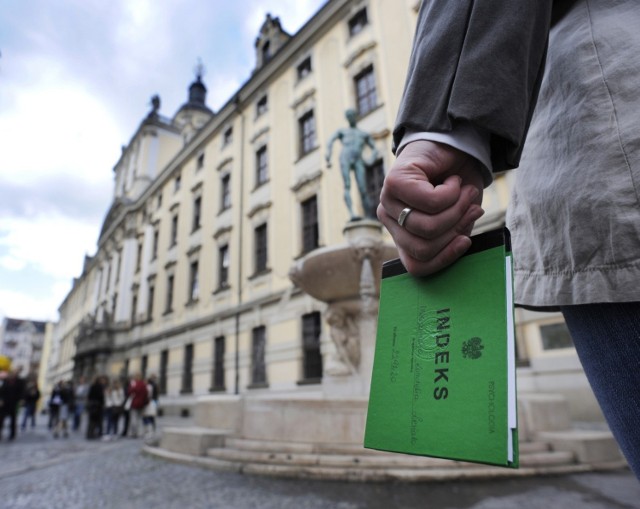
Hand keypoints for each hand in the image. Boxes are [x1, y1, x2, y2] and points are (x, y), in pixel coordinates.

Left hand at [377, 140, 484, 275]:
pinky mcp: (394, 182)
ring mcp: (387, 202)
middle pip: (423, 248)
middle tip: (470, 206)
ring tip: (465, 191)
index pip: (416, 266)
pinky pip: (430, 202)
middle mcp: (389, 221)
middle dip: (455, 228)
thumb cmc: (456, 185)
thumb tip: (463, 242)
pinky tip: (452, 180)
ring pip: (426, 227)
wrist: (454, 147)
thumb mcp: (460, 217)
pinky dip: (451, 192)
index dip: (445, 258)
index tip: (467, 240)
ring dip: (457, 209)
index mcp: (402, 236)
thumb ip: (457, 234)